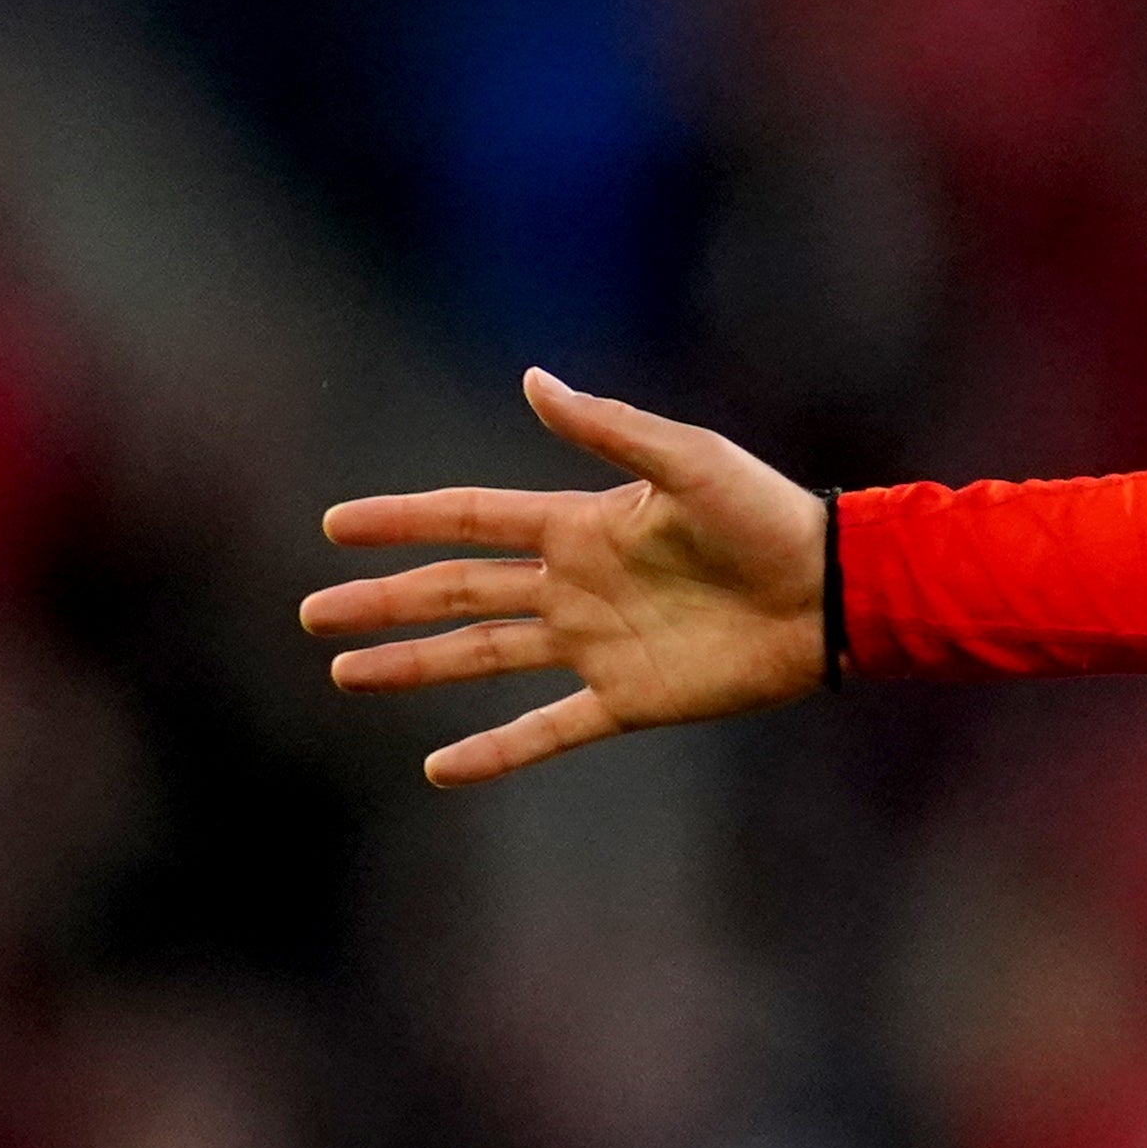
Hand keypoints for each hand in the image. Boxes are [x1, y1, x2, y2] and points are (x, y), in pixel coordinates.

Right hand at [302, 370, 831, 785]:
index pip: (469, 520)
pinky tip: (440, 768)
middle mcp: (575, 587)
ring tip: (349, 674)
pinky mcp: (629, 698)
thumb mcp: (686, 460)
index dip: (404, 522)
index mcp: (581, 526)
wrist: (832, 592)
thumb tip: (532, 379)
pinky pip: (548, 728)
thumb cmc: (768, 515)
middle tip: (314, 613)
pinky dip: (496, 750)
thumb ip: (607, 429)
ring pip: (482, 658)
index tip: (336, 525)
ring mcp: (596, 645)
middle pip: (458, 593)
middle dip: (385, 601)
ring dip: (414, 666)